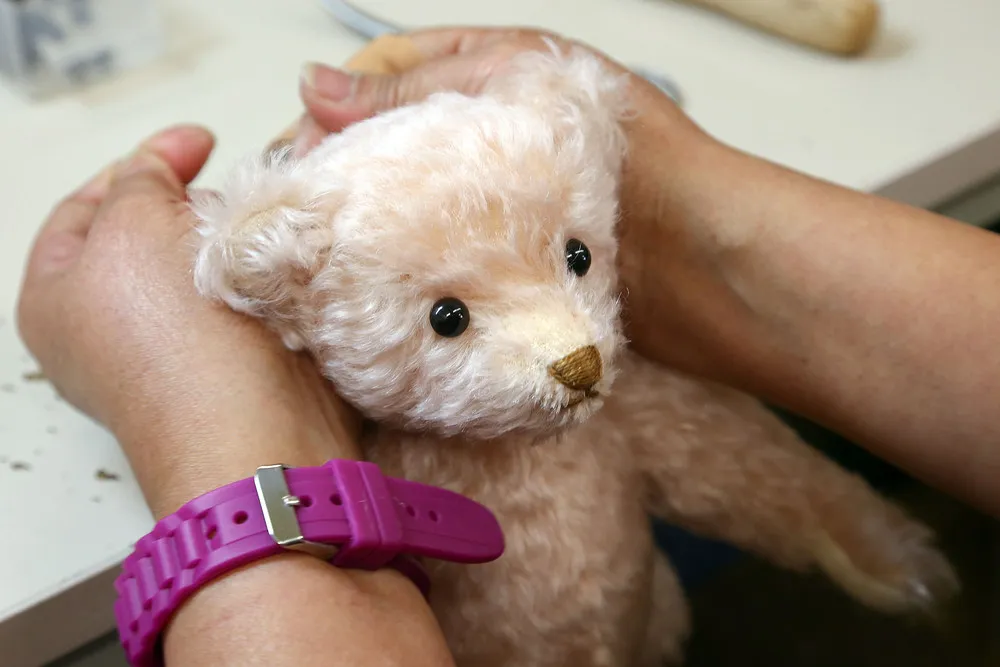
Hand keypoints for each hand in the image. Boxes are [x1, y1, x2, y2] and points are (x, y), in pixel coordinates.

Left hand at [17, 125, 360, 517]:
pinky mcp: (233, 361)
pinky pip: (247, 296)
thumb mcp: (131, 225)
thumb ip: (138, 179)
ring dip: (236, 240)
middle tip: (228, 194)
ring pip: (207, 266)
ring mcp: (175, 348)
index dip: (139, 162)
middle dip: (192, 205)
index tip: (197, 142)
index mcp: (57, 297)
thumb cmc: (171, 339)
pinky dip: (264, 272)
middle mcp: (109, 328)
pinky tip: (282, 261)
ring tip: (259, 231)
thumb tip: (158, 171)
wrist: (250, 430)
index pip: (86, 207)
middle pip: (150, 236)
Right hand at [294, 27, 724, 378]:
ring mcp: (491, 207)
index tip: (294, 157)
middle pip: (387, 148)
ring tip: (324, 257)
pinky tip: (376, 289)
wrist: (711, 265)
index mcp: (490, 75)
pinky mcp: (500, 267)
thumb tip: (315, 87)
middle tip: (303, 217)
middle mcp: (485, 140)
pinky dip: (406, 273)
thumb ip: (422, 90)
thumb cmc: (644, 160)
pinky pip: (438, 262)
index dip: (330, 112)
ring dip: (368, 231)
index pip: (383, 79)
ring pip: (407, 210)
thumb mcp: (526, 90)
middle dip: (341, 177)